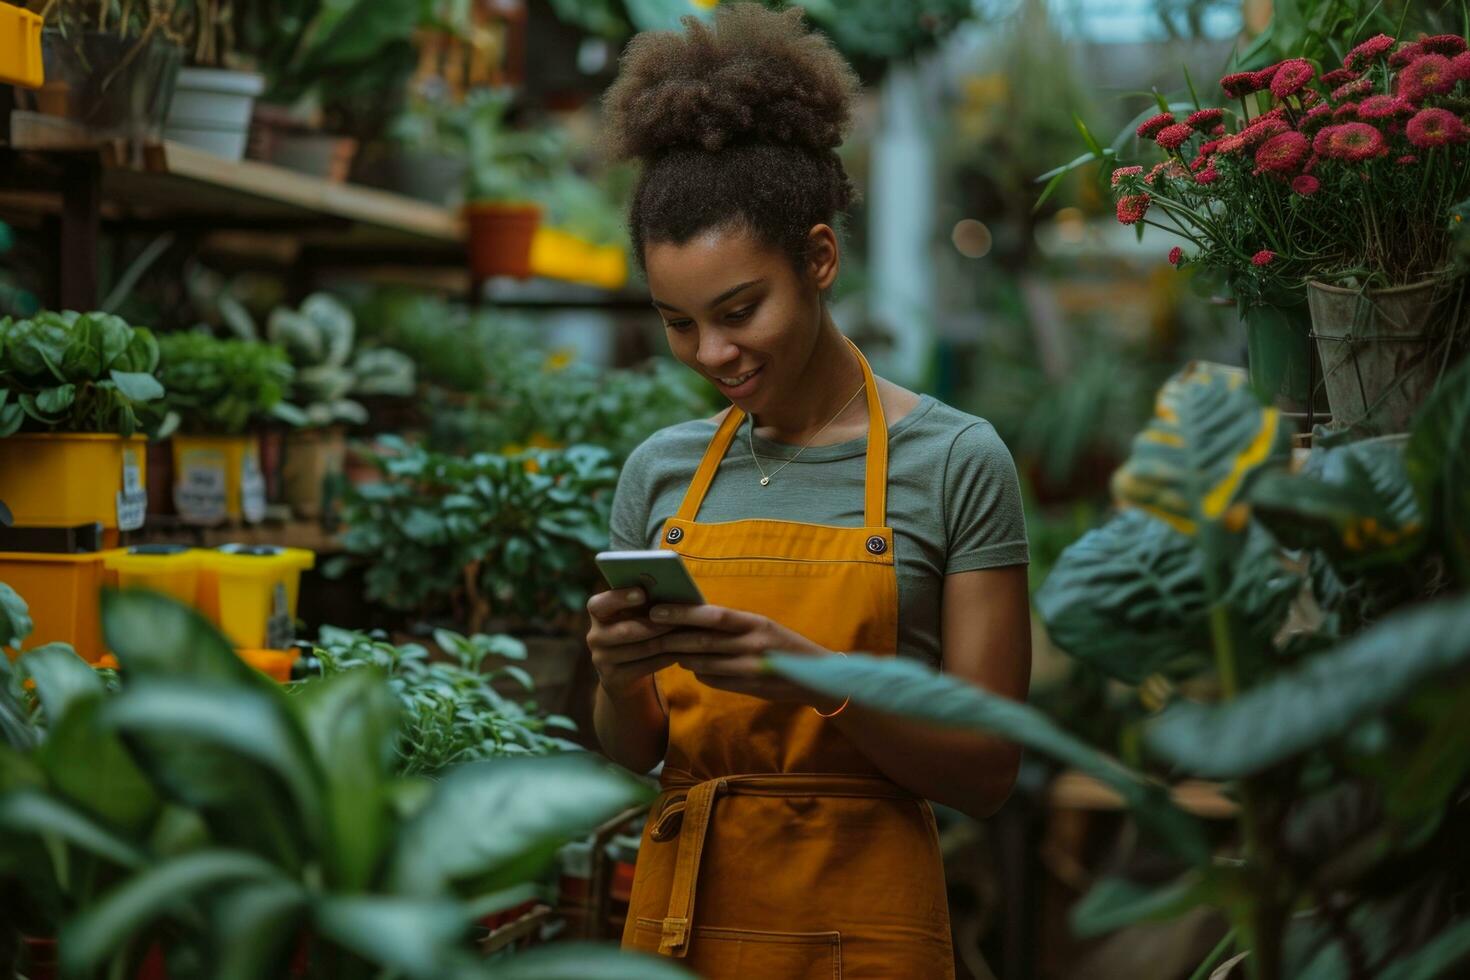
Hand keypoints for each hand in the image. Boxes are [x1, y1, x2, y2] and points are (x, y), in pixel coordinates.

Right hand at [585, 587, 682, 697]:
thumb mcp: (635, 614)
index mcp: (597, 612)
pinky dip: (667, 658)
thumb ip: (645, 601)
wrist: (624, 672)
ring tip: (688, 635)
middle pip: (626, 630)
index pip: (599, 604)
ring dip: (667, 641)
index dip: (620, 598)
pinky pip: (646, 666)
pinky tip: (682, 652)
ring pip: (641, 649)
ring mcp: (601, 660)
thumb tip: (670, 588)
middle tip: (680, 618)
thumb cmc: (636, 629)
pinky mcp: (614, 678)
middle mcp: (594, 636)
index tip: (642, 593)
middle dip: (656, 624)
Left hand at [646, 603, 845, 710]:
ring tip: (668, 648)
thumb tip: (694, 619)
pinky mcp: (749, 688)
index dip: (683, 613)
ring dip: (683, 656)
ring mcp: (751, 669)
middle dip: (673, 636)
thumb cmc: (783, 646)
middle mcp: (754, 645)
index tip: (658, 610)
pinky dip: (700, 673)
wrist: (815, 677)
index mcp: (756, 623)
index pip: (714, 615)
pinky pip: (715, 680)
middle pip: (704, 640)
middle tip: (649, 631)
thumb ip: (733, 625)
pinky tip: (695, 667)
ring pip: (705, 663)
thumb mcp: (763, 627)